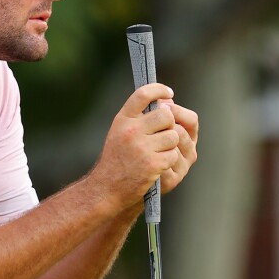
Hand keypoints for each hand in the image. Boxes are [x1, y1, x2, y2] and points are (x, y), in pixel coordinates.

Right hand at [90, 84, 197, 207]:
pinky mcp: (152, 164)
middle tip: (162, 135)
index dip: (159, 90)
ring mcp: (142, 148)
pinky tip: (156, 166)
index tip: (169, 93)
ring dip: (170, 145)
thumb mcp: (120, 132)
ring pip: (173, 136)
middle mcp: (131, 131)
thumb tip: (168, 100)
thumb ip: (141, 117)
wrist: (105, 188)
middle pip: (166, 115)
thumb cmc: (116, 159)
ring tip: (157, 153)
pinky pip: (173, 155)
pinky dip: (168, 161)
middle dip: (169, 124)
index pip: (143, 94)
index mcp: (122, 120)